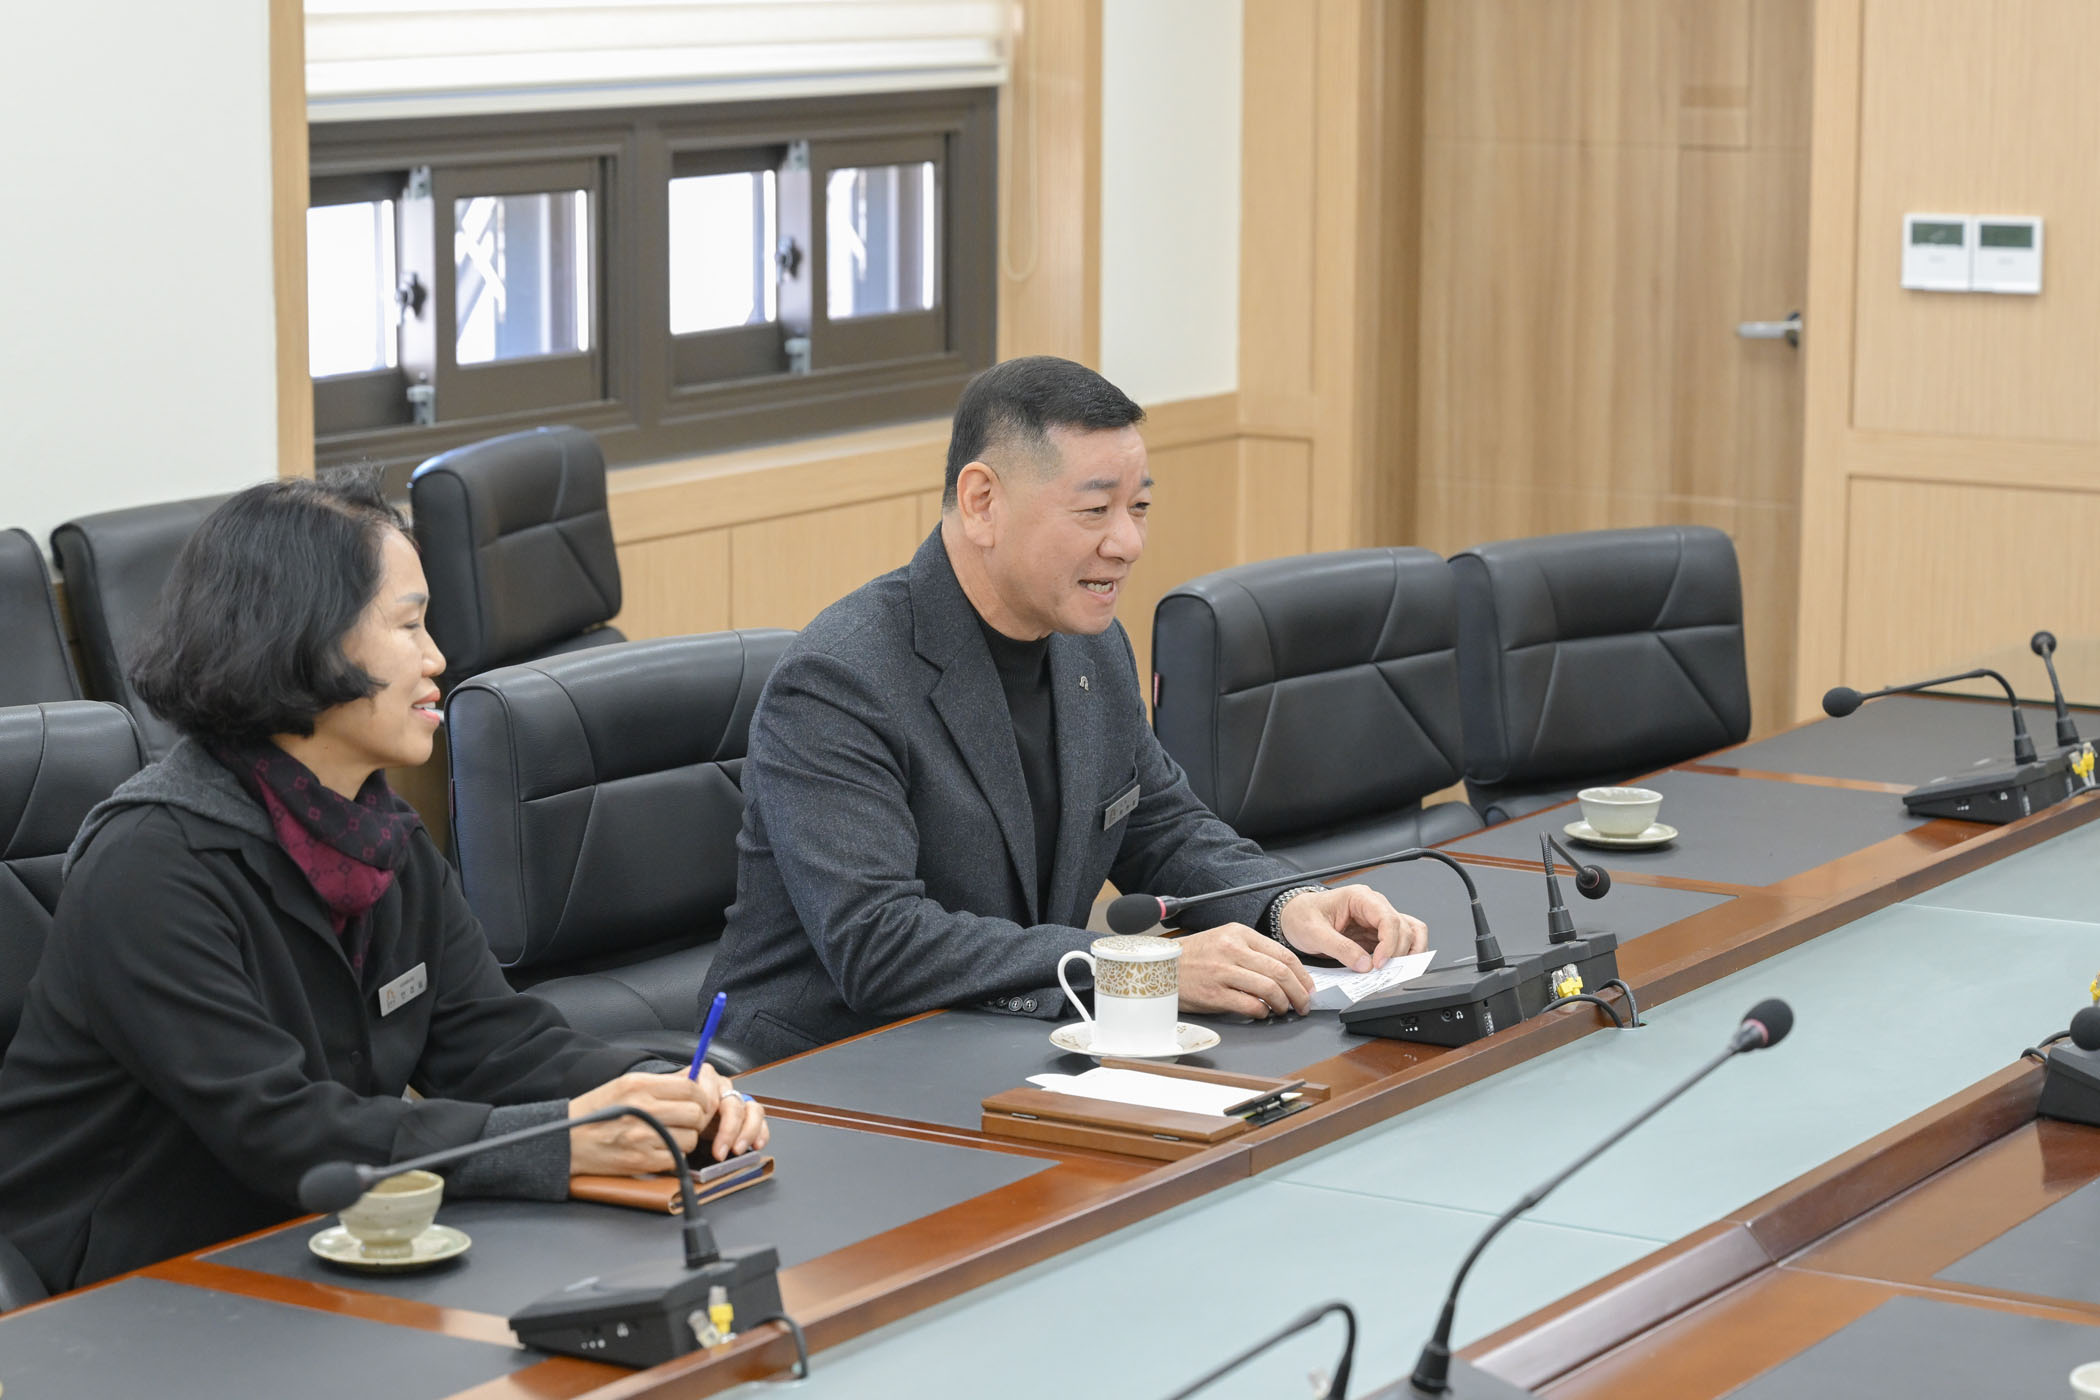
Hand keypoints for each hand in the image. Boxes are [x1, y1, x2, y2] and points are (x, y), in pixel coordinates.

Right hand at [567, 1067, 769, 1175]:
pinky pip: (676, 1158)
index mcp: (640, 1084)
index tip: (695, 1102)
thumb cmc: (596, 1111)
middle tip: (685, 1120)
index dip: (700, 1096)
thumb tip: (695, 1079)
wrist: (566, 1141)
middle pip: (696, 1113)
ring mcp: (643, 1136)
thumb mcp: (625, 1084)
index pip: (691, 1087)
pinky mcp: (642, 1161)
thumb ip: (660, 1082)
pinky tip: (659, 1148)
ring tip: (668, 1134)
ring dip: (686, 1138)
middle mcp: (643, 1108)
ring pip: (691, 1138)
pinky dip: (673, 1155)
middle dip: (696, 1118)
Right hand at [1176, 923, 1312, 1017]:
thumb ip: (1252, 951)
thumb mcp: (1223, 940)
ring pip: (1270, 988)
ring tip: (1285, 1009)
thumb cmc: (1193, 957)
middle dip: (1299, 992)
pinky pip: (1250, 1005)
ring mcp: (1223, 971)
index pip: (1283, 953)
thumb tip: (1284, 973)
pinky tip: (1263, 1012)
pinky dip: (1263, 1012)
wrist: (1160, 967)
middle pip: (1281, 971)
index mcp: (1238, 933)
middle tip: (1304, 1003)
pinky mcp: (1215, 994)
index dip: (1302, 974)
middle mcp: (1232, 949)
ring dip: (1284, 1003)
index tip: (1308, 987)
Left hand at [1277, 884, 1427, 971]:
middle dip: (1398, 952)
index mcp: (1360, 898)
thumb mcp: (1314, 933)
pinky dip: (1406, 954)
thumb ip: (1340, 948)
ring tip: (1399, 971)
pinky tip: (1399, 967)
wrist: (1294, 917)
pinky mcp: (1376, 934)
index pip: (1388, 918)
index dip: (1389, 943)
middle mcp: (1373, 906)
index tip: (1379, 963)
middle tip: (1384, 973)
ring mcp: (1377, 920)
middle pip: (1402, 927)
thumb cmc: (1302, 916)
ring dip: (1409, 953)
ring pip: (1409, 933)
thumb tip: (1364, 964)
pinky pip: (1402, 941)